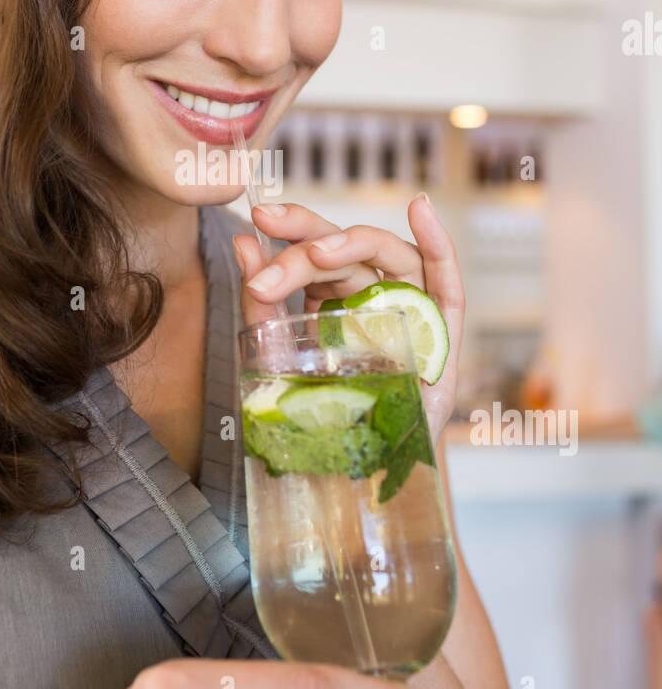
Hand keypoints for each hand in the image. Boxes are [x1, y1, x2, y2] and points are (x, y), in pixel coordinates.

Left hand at [232, 197, 464, 446]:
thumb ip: (263, 305)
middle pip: (348, 250)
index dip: (292, 229)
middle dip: (307, 236)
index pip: (318, 251)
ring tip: (318, 250)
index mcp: (338, 300)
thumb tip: (242, 240)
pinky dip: (438, 246)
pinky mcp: (442, 334)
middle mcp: (374, 297)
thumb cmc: (322, 419)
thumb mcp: (281, 360)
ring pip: (389, 256)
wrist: (360, 479)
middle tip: (270, 228)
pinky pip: (446, 285)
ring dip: (354, 243)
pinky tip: (419, 209)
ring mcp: (410, 310)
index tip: (257, 220)